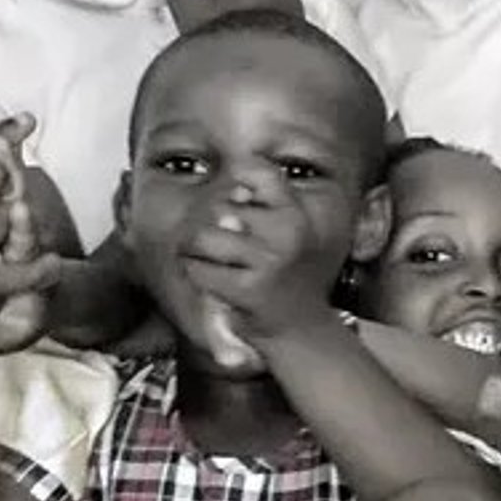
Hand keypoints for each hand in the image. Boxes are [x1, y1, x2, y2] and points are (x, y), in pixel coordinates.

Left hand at [178, 193, 334, 353]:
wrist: (301, 328)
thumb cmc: (289, 277)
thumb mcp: (291, 233)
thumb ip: (268, 204)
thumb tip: (235, 184)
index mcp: (296, 214)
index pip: (258, 172)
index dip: (239, 179)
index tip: (238, 198)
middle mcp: (286, 232)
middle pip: (218, 207)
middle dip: (210, 226)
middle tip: (221, 245)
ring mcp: (267, 259)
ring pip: (203, 238)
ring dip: (199, 253)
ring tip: (213, 262)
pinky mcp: (247, 287)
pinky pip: (200, 270)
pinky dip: (199, 277)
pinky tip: (216, 283)